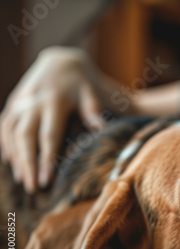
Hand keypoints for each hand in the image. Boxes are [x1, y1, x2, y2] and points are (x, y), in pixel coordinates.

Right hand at [0, 47, 103, 192]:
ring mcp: (20, 102)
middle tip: (32, 187)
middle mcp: (33, 103)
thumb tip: (101, 128)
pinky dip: (5, 143)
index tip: (47, 181)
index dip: (46, 159)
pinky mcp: (13, 103)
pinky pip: (4, 126)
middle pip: (26, 138)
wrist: (60, 61)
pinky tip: (10, 161)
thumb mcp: (90, 94)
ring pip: (11, 133)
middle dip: (28, 164)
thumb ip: (93, 111)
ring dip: (15, 157)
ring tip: (22, 180)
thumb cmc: (81, 84)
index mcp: (54, 103)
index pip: (49, 136)